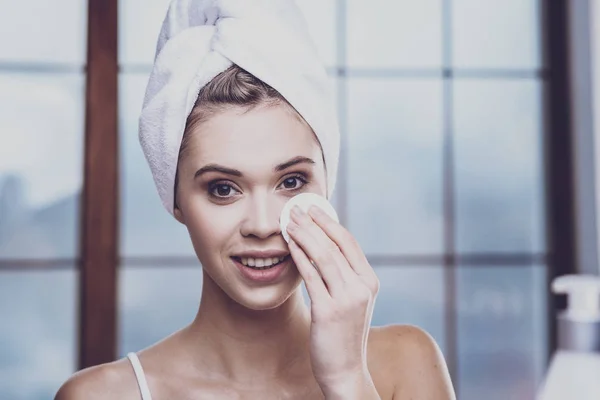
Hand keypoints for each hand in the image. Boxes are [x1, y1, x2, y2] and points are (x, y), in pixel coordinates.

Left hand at [286, 204, 379, 395]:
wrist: (345, 370)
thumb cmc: (343, 334)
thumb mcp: (352, 301)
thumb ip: (344, 276)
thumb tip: (323, 247)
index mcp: (370, 282)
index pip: (349, 242)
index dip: (329, 222)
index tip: (313, 209)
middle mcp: (362, 287)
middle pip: (335, 245)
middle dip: (313, 223)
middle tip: (295, 208)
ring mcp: (347, 299)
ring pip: (323, 257)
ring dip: (304, 235)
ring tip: (288, 222)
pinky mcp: (329, 311)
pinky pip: (311, 277)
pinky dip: (299, 257)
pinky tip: (288, 246)